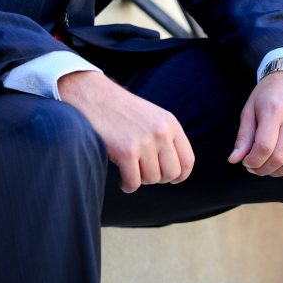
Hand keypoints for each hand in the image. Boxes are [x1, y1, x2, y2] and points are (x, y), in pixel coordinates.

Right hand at [58, 71, 194, 192]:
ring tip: (129, 168)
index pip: (188, 160)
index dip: (180, 175)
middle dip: (158, 178)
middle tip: (143, 172)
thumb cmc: (122, 111)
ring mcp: (144, 141)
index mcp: (170, 123)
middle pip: (171, 174)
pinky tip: (121, 177)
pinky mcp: (126, 151)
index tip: (169, 179)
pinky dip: (127, 185)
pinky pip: (133, 183)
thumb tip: (175, 172)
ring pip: (152, 179)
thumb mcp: (153, 117)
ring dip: (140, 179)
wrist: (94, 97)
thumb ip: (166, 138)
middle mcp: (160, 132)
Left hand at [228, 71, 282, 179]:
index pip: (264, 146)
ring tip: (267, 167)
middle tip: (254, 167)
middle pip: (279, 158)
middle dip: (262, 169)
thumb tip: (234, 160)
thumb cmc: (269, 93)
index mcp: (274, 111)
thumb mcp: (250, 108)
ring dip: (277, 173)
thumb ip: (244, 136)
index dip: (252, 161)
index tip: (246, 162)